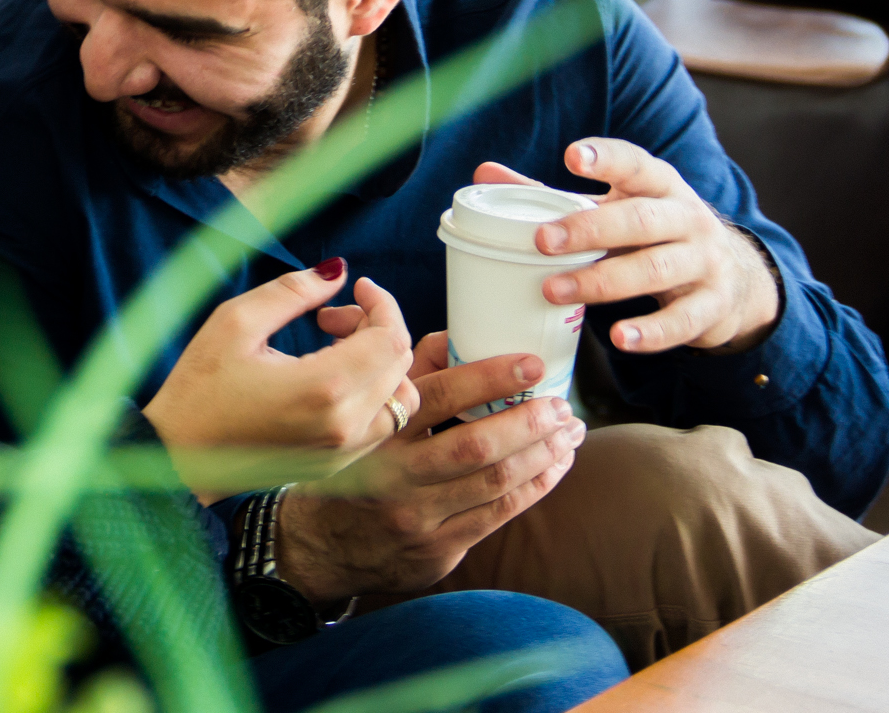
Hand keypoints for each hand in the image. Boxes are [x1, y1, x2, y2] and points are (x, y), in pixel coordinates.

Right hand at [142, 260, 418, 498]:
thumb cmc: (198, 389)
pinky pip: (380, 425)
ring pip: (400, 399)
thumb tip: (337, 271)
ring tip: (334, 348)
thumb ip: (293, 291)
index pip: (390, 338)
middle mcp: (344, 426)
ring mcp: (342, 453)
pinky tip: (330, 378)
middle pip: (399, 364)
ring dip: (379, 363)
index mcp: (324, 388)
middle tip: (328, 317)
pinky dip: (372, 393)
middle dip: (375, 327)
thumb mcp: (236, 322)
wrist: (176, 458)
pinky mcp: (335, 466)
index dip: (382, 303)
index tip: (356, 287)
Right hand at [273, 332, 584, 602]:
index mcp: (377, 431)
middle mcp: (395, 475)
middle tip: (562, 403)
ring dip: (542, 454)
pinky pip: (497, 516)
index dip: (491, 377)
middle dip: (529, 421)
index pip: (439, 396)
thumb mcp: (364, 416)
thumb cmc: (353, 465)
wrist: (318, 547)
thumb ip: (413, 376)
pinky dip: (534, 488)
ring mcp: (417, 517)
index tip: (533, 363)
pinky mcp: (436, 550)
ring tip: (570, 433)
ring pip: (494, 483)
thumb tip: (460, 338)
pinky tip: (554, 468)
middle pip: (475, 445)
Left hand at [477, 139, 779, 354]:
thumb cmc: (654, 235)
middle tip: (543, 240)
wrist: (734, 278)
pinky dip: (651, 332)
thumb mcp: (615, 210)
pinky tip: (620, 339)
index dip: (607, 158)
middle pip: (640, 220)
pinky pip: (682, 320)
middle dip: (590, 229)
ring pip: (654, 268)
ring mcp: (704, 261)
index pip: (636, 165)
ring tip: (555, 291)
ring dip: (603, 281)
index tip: (573, 156)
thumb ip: (553, 196)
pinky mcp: (712, 305)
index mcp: (660, 186)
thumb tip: (483, 173)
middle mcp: (687, 218)